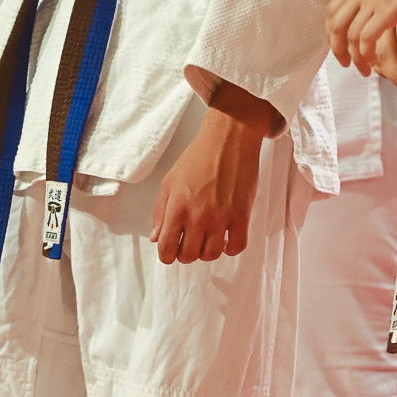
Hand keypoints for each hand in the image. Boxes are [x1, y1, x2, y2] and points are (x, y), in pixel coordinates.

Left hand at [150, 81, 279, 263]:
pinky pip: (237, 247)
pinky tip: (225, 239)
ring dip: (206, 252)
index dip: (166, 255)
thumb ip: (160, 212)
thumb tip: (155, 237)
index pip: (166, 248)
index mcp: (177, 208)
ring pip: (211, 255)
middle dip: (185, 254)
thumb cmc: (197, 158)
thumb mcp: (169, 182)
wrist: (227, 141)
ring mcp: (221, 218)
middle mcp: (198, 216)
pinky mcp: (241, 215)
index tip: (170, 252)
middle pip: (189, 255)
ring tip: (206, 239)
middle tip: (188, 243)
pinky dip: (230, 249)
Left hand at [326, 0, 396, 95]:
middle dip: (339, 50)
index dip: (332, 33)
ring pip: (354, 37)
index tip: (338, 47)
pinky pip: (369, 39)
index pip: (332, 11)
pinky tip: (380, 65)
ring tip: (367, 72)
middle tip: (347, 65)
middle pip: (338, 25)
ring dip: (359, 59)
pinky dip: (371, 56)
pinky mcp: (390, 10)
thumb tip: (365, 18)